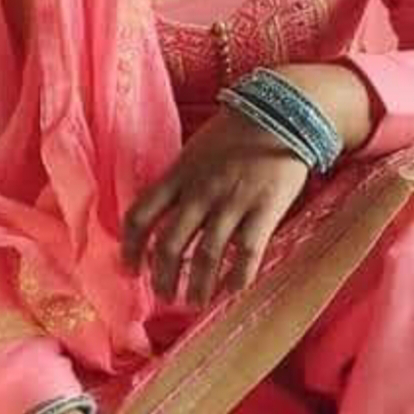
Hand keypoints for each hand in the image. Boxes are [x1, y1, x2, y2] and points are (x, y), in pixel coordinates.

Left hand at [123, 105, 309, 307]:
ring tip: (195, 302)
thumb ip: (179, 181)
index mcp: (178, 175)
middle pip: (169, 244)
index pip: (141, 215)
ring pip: (204, 256)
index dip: (130, 248)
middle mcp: (199, 191)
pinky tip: (232, 290)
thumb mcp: (195, 150)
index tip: (130, 269)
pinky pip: (246, 252)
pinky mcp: (264, 209)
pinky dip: (237, 277)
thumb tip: (162, 213)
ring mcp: (232, 201)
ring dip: (196, 287)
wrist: (283, 111)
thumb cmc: (237, 131)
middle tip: (165, 296)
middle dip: (162, 278)